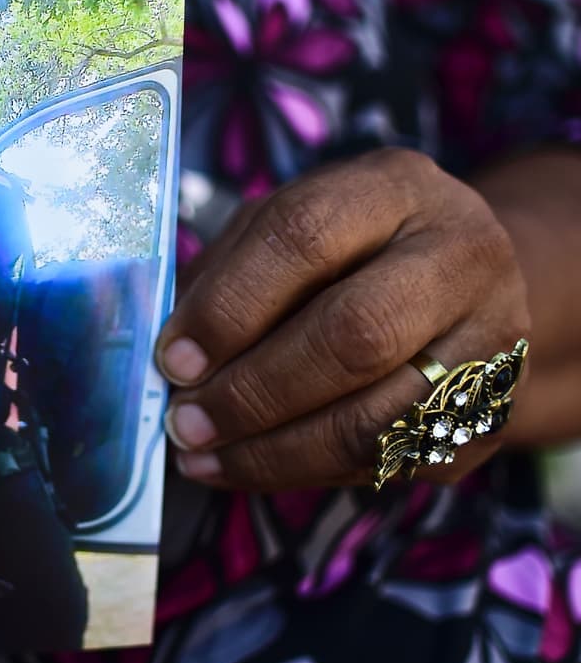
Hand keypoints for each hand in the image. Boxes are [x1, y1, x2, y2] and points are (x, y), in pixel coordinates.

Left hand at [155, 148, 530, 490]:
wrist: (463, 283)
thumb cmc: (341, 250)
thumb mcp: (281, 229)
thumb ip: (224, 276)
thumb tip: (168, 352)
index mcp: (395, 189)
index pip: (304, 236)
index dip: (230, 306)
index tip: (173, 359)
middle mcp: (461, 255)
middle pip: (353, 335)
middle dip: (252, 392)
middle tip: (184, 422)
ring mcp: (491, 339)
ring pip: (377, 417)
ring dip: (272, 451)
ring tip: (201, 456)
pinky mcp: (495, 415)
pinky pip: (390, 462)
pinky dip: (305, 473)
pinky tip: (246, 468)